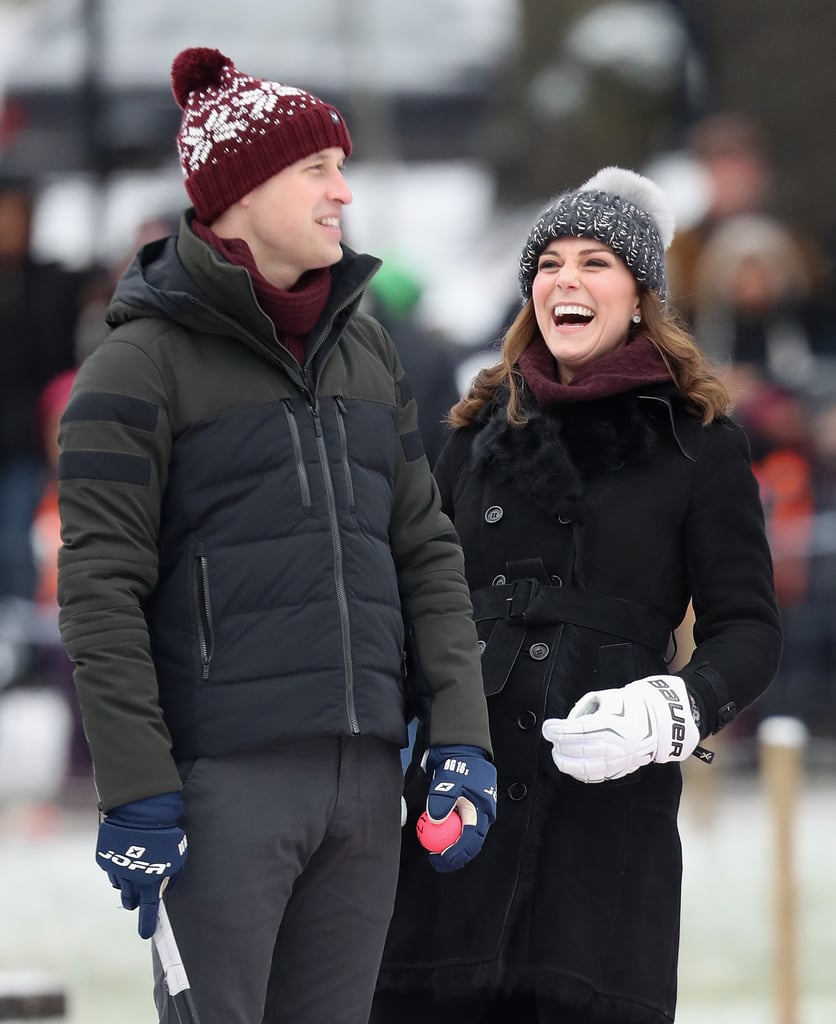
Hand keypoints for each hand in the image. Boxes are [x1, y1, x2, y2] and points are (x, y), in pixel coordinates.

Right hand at [96, 792, 187, 938]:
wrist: (141, 812)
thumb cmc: (165, 833)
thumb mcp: (178, 855)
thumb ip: (173, 875)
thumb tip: (168, 886)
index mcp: (150, 881)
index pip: (149, 908)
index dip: (147, 923)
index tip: (146, 935)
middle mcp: (131, 880)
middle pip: (131, 900)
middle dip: (135, 901)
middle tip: (137, 900)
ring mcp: (116, 870)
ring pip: (120, 887)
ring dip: (126, 887)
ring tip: (133, 877)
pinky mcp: (106, 859)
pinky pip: (112, 872)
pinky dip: (118, 870)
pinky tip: (125, 859)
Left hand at [424, 745, 496, 872]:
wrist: (463, 750)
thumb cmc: (458, 764)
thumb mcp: (449, 780)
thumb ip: (443, 800)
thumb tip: (435, 820)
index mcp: (481, 810)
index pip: (472, 839)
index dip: (457, 852)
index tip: (442, 857)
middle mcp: (481, 815)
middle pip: (471, 844)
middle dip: (455, 857)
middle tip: (437, 862)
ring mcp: (475, 814)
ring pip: (466, 838)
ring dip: (453, 848)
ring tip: (436, 854)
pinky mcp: (467, 811)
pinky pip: (460, 829)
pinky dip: (450, 836)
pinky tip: (437, 839)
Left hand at [541, 674, 698, 782]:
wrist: (658, 722)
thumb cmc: (628, 705)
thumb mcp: (605, 697)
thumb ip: (583, 708)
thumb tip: (567, 723)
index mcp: (609, 723)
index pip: (577, 730)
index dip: (558, 730)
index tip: (548, 728)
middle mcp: (613, 744)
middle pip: (578, 750)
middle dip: (559, 745)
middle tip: (552, 739)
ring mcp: (617, 759)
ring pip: (585, 768)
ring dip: (566, 762)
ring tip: (558, 753)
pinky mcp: (620, 769)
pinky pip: (596, 776)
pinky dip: (579, 773)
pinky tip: (571, 766)